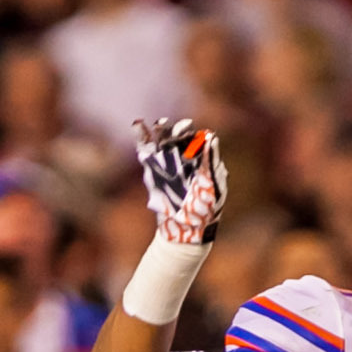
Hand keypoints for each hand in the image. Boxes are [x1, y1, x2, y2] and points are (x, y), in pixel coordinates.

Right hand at [135, 118, 227, 244]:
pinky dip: (140, 135)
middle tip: (180, 129)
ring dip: (161, 128)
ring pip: (162, 138)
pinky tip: (137, 123)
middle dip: (178, 130)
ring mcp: (166, 160)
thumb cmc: (205, 208)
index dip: (195, 135)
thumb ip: (212, 161)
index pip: (197, 140)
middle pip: (179, 135)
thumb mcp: (214, 185)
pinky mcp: (150, 167)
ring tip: (160, 123)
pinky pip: (144, 148)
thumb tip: (213, 137)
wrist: (185, 228)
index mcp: (200, 158)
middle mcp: (183, 156)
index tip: (194, 135)